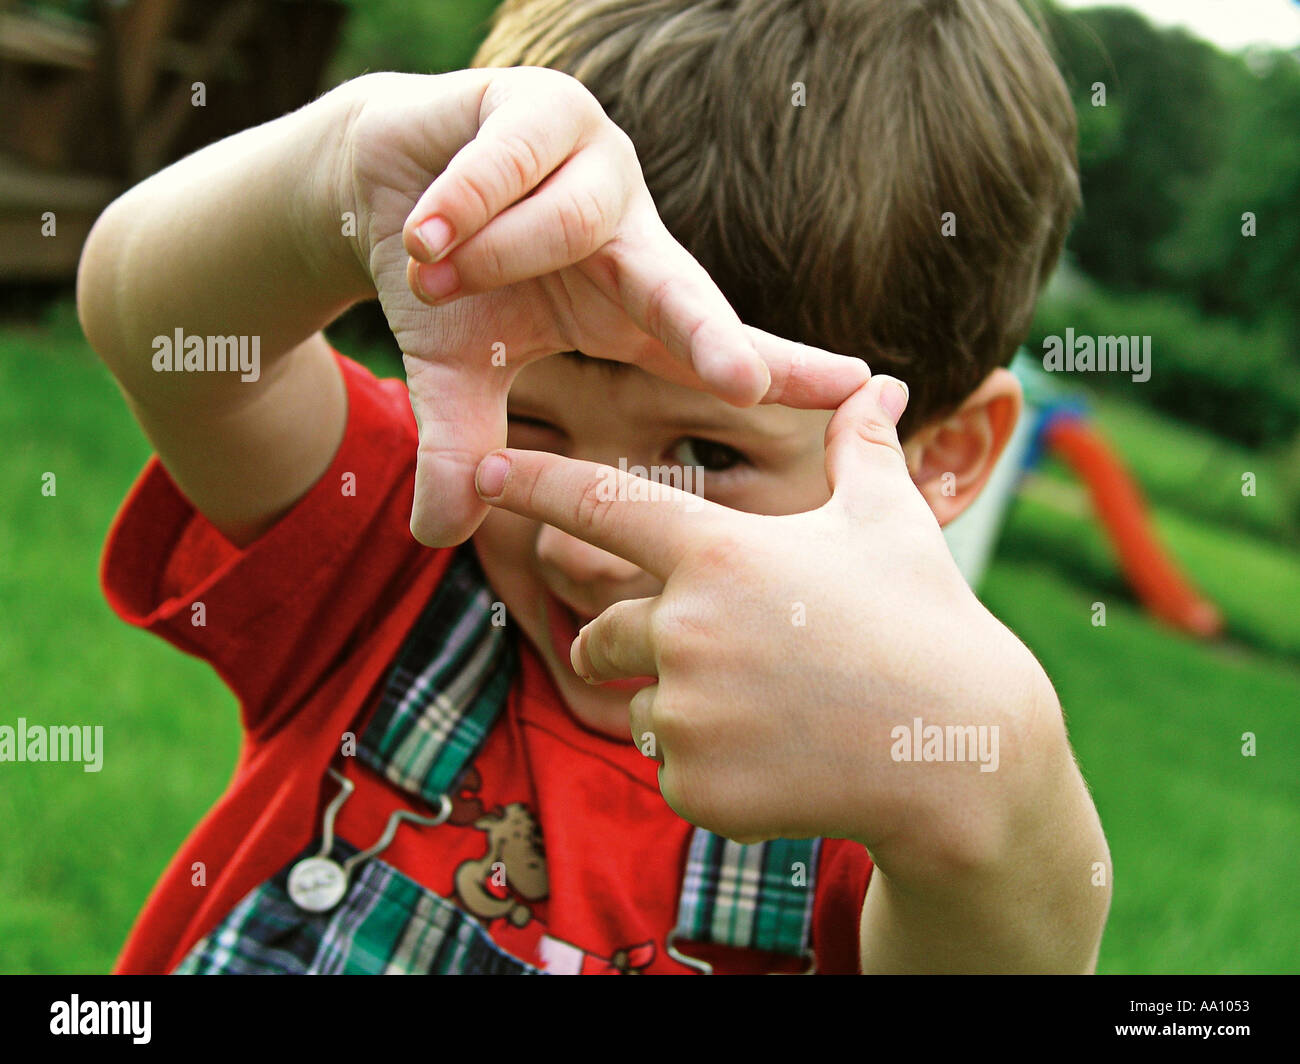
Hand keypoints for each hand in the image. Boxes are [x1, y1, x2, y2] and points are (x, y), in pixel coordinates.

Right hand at [338, 69, 867, 546]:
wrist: (380, 186)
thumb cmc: (445, 283)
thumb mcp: (457, 376)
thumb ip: (463, 448)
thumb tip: (437, 537)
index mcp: (630, 301)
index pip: (713, 342)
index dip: (783, 369)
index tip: (861, 388)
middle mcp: (632, 232)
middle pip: (685, 289)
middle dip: (713, 339)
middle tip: (742, 383)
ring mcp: (596, 161)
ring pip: (575, 224)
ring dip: (496, 261)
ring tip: (433, 276)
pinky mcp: (543, 101)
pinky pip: (513, 164)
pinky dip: (460, 207)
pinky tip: (421, 232)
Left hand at [471, 374, 1062, 857]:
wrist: (961, 754)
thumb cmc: (928, 622)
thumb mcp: (892, 524)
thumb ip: (862, 450)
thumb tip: (878, 383)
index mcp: (719, 553)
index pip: (599, 507)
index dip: (533, 486)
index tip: (482, 473)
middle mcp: (684, 628)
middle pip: (598, 632)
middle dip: (628, 641)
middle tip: (713, 653)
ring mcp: (686, 712)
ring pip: (636, 705)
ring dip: (679, 705)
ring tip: (769, 709)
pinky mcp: (695, 786)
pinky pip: (672, 770)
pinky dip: (710, 768)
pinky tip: (782, 760)